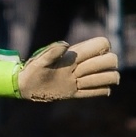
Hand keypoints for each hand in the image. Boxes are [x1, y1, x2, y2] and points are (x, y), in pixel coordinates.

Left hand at [0, 39, 120, 101]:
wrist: (25, 86)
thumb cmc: (31, 70)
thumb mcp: (40, 61)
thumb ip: (52, 52)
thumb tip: (66, 45)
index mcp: (74, 55)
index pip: (102, 44)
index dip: (102, 48)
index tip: (88, 56)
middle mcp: (81, 66)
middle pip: (110, 60)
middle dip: (103, 66)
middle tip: (84, 73)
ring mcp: (80, 80)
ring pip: (108, 77)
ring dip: (104, 79)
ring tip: (85, 83)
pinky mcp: (75, 93)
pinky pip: (99, 91)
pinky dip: (102, 91)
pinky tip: (91, 91)